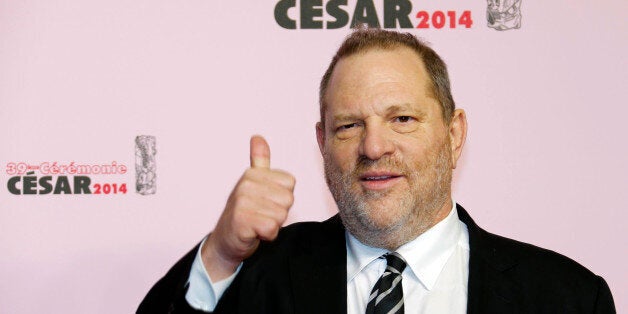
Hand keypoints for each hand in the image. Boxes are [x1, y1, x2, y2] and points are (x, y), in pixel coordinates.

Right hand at [201, 135, 295, 280]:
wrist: (226, 240)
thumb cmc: (243, 213)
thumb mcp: (252, 183)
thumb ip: (259, 160)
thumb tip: (258, 137)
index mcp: (252, 174)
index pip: (290, 184)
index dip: (282, 198)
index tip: (266, 202)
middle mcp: (246, 184)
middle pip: (288, 199)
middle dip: (278, 212)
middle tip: (261, 214)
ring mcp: (242, 202)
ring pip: (281, 215)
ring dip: (272, 224)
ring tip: (257, 223)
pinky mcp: (242, 221)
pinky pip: (272, 228)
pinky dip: (267, 235)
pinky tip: (254, 232)